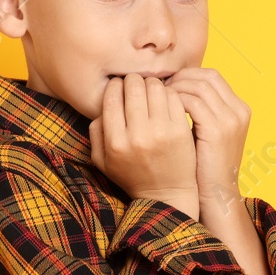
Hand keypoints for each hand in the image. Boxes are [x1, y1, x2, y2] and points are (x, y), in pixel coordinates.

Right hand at [88, 74, 198, 218]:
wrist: (166, 194)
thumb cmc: (132, 175)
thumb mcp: (102, 161)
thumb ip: (95, 132)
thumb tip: (102, 104)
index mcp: (115, 143)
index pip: (111, 97)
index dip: (115, 85)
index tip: (120, 85)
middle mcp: (137, 136)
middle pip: (134, 87)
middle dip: (134, 80)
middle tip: (137, 83)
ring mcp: (161, 133)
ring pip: (155, 87)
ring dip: (152, 83)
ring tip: (152, 88)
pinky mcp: (180, 131)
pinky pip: (174, 97)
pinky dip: (169, 92)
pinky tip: (166, 98)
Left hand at [163, 68, 249, 213]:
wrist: (217, 195)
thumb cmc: (205, 167)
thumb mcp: (208, 134)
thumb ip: (200, 112)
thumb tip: (174, 90)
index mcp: (239, 109)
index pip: (212, 76)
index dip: (188, 75)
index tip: (168, 84)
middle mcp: (238, 110)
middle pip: (207, 76)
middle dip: (180, 78)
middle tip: (159, 87)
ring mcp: (230, 119)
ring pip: (198, 86)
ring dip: (175, 88)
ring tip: (158, 98)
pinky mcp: (217, 130)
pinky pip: (193, 102)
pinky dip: (175, 101)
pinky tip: (161, 110)